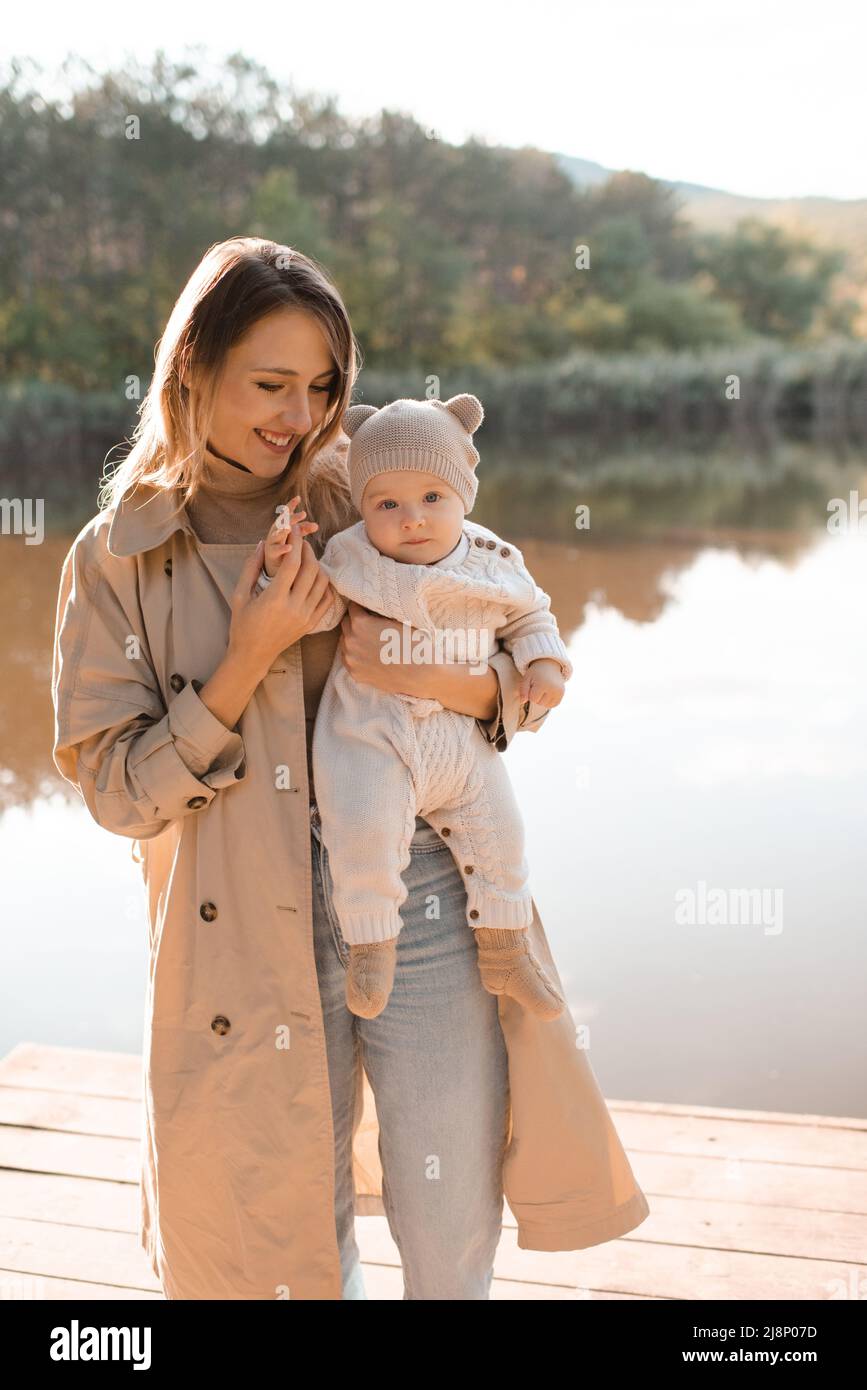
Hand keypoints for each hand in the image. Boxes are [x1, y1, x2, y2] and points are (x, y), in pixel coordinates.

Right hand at [228, 525, 333, 674]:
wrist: (253, 655)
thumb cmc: (242, 625)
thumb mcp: (240, 595)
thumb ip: (250, 568)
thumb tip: (261, 543)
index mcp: (274, 599)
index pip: (292, 563)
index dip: (295, 543)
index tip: (294, 531)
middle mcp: (294, 607)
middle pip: (311, 569)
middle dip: (308, 550)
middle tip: (302, 541)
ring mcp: (306, 617)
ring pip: (322, 582)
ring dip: (317, 565)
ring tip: (307, 557)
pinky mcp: (312, 623)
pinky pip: (327, 599)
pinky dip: (325, 584)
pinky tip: (315, 576)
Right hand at [263, 496, 318, 577]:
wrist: (273, 565)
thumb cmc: (284, 547)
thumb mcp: (295, 536)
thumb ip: (304, 530)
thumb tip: (317, 525)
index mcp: (281, 526)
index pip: (286, 514)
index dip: (291, 505)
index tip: (298, 498)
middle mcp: (275, 532)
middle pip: (283, 522)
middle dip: (291, 518)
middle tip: (302, 514)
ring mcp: (272, 542)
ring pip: (277, 534)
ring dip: (283, 530)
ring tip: (289, 527)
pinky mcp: (271, 554)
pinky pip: (276, 550)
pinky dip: (283, 548)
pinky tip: (290, 547)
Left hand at [338, 600, 423, 694]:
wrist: (422, 674)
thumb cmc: (414, 643)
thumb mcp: (397, 619)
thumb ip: (378, 613)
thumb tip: (371, 608)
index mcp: (360, 623)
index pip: (352, 607)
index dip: (361, 606)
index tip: (368, 608)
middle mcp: (351, 640)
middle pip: (346, 623)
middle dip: (355, 621)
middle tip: (370, 624)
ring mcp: (351, 659)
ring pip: (345, 641)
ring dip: (354, 638)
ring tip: (370, 640)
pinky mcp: (355, 673)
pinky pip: (348, 658)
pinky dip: (355, 654)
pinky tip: (369, 654)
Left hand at [518, 658, 565, 708]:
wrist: (549, 665)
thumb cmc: (536, 672)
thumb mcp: (526, 678)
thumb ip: (523, 690)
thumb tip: (522, 702)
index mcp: (543, 684)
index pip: (533, 699)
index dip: (530, 693)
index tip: (532, 685)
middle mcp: (553, 688)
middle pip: (539, 703)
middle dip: (536, 697)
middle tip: (538, 686)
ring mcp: (559, 692)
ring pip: (546, 705)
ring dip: (542, 700)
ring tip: (543, 689)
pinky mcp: (562, 694)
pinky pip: (553, 705)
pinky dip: (549, 702)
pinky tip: (547, 693)